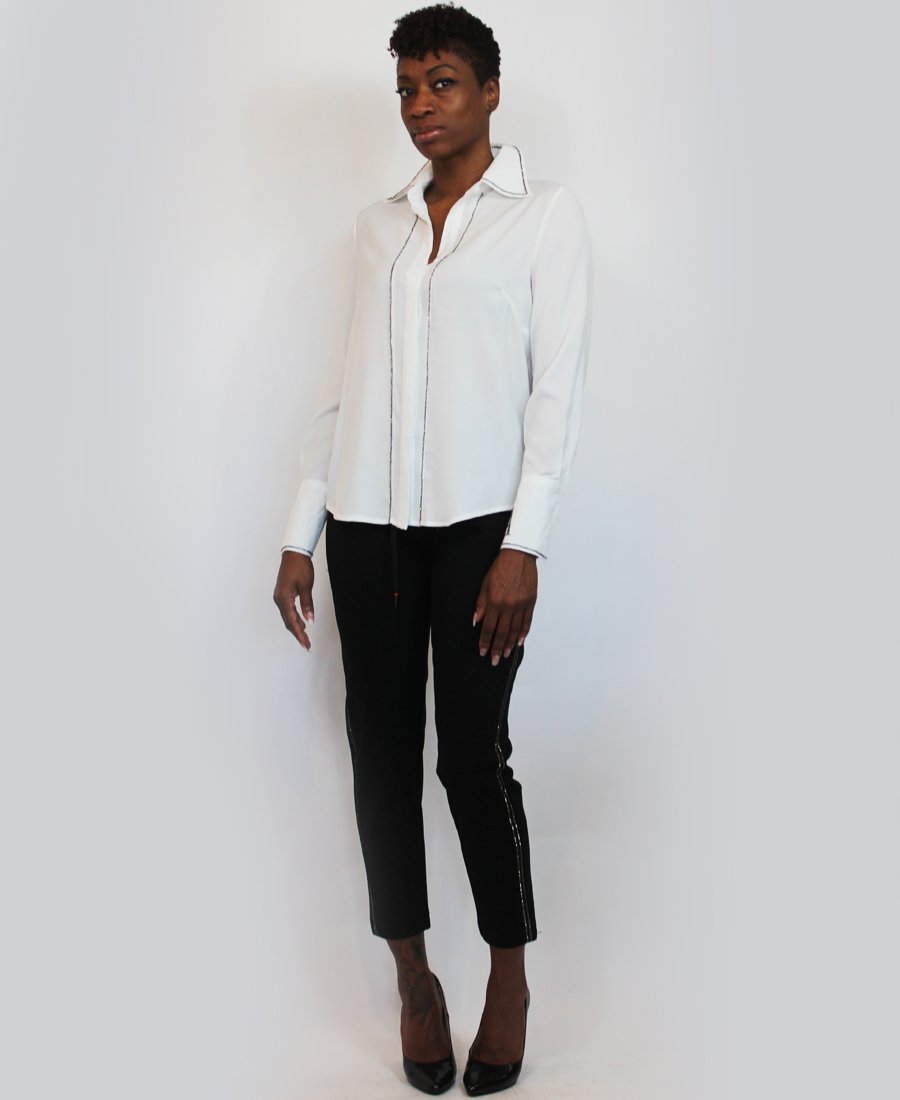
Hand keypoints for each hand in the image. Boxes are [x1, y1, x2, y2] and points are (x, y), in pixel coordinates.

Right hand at [273, 551, 315, 649]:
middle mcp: (279, 599)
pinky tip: (301, 622)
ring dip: (296, 627)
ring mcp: (279, 597)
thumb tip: (310, 620)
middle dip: (298, 634)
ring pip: (287, 617)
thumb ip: (307, 605)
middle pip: (288, 622)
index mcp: (284, 599)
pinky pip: (287, 610)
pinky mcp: (282, 594)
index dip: (300, 634)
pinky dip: (294, 618)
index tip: (306, 645)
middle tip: (306, 645)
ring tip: (305, 637)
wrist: (294, 554)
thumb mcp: (306, 586)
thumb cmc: (300, 567)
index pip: (292, 622)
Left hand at [473, 548, 537, 664]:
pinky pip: (527, 622)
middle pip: (502, 633)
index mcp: (495, 602)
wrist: (519, 556)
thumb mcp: (485, 584)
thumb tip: (476, 621)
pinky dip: (523, 633)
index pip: (488, 628)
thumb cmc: (500, 568)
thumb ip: (481, 604)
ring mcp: (521, 606)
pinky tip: (519, 642)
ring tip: (506, 654)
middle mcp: (508, 607)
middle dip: (497, 648)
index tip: (483, 651)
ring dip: (509, 644)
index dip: (485, 641)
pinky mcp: (530, 603)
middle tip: (495, 660)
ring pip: (515, 631)